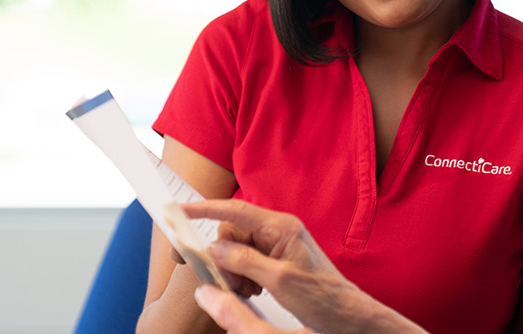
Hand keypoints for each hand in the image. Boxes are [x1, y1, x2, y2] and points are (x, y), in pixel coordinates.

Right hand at [180, 200, 424, 333]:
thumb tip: (216, 248)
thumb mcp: (280, 280)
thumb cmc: (322, 296)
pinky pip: (243, 262)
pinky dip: (241, 277)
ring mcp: (275, 245)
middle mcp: (277, 231)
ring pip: (234, 250)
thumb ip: (245, 260)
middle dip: (224, 258)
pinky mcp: (274, 259)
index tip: (179, 210)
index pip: (235, 210)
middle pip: (230, 234)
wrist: (343, 314)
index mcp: (281, 227)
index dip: (204, 209)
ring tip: (249, 290)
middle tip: (233, 282)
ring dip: (233, 271)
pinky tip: (254, 290)